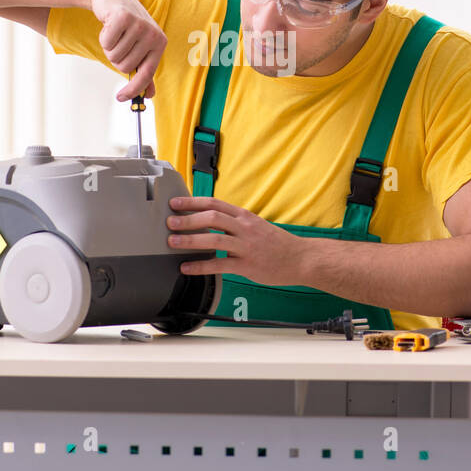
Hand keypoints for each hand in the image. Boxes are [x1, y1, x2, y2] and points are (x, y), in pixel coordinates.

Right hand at [89, 0, 167, 99]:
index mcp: (160, 43)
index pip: (147, 74)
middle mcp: (153, 34)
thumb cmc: (127, 24)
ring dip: (109, 47)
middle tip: (119, 42)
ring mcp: (139, 25)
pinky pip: (106, 43)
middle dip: (116, 58)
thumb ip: (145, 69)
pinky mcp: (123, 17)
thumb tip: (150, 95)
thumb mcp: (140, 45)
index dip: (133, 89)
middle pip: (125, 67)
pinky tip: (109, 25)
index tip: (120, 98)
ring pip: (114, 56)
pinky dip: (103, 37)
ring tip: (115, 32)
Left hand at [166, 195, 306, 284]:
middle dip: (188, 219)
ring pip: (214, 239)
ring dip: (190, 240)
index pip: (215, 204)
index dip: (193, 202)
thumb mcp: (256, 225)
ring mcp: (246, 246)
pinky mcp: (247, 265)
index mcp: (245, 216)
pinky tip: (187, 268)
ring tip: (173, 242)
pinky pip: (220, 264)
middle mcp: (244, 228)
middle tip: (170, 222)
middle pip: (212, 218)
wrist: (301, 258)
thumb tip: (209, 222)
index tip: (175, 203)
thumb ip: (234, 223)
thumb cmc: (277, 244)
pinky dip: (201, 266)